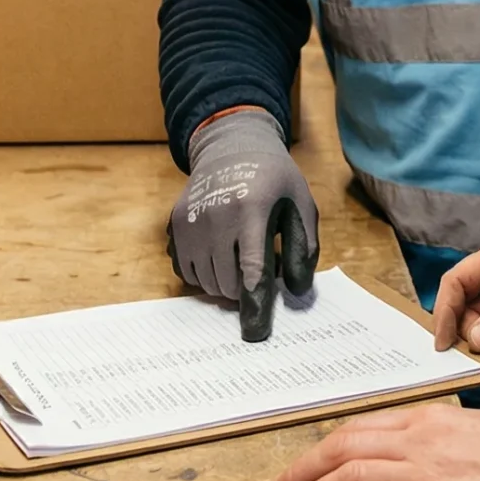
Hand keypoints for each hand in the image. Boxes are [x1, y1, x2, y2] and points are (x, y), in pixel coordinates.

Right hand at [167, 109, 317, 339]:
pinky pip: (188, 272)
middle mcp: (216, 217)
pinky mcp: (175, 225)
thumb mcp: (301, 205)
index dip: (256, 305)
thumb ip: (304, 249)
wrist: (231, 147)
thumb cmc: (274, 180)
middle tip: (260, 268)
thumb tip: (295, 291)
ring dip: (227, 284)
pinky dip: (206, 274)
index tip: (256, 332)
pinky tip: (220, 254)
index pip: (253, 270)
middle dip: (246, 291)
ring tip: (241, 257)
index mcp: (251, 210)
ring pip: (207, 282)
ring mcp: (191, 222)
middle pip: (229, 283)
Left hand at [264, 405, 479, 480]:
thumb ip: (435, 440)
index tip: (299, 470)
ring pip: (348, 480)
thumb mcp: (475, 433)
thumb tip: (402, 459)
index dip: (320, 451)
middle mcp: (421, 441)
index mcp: (429, 419)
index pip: (358, 429)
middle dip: (300, 474)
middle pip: (341, 450)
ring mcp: (427, 476)